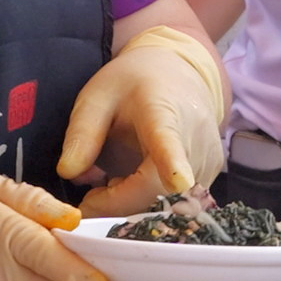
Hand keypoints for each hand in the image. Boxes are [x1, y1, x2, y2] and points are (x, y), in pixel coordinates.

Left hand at [61, 26, 229, 213]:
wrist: (178, 76)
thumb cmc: (134, 86)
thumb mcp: (97, 98)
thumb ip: (82, 134)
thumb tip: (69, 173)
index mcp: (163, 114)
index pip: (169, 143)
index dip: (172, 164)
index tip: (178, 181)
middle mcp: (194, 141)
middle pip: (158, 190)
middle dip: (117, 203)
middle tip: (90, 194)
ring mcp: (207, 162)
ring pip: (165, 203)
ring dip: (131, 202)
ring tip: (114, 179)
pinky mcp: (210, 177)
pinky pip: (174, 203)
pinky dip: (146, 202)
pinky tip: (135, 181)